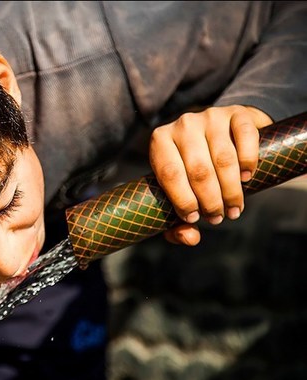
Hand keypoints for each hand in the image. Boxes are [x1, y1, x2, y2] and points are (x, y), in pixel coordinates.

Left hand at [148, 105, 272, 245]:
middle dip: (210, 201)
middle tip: (219, 217)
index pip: (169, 174)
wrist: (222, 133)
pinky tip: (248, 178)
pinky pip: (246, 138)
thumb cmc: (194, 171)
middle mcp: (183, 124)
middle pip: (198, 170)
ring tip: (234, 208)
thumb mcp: (181, 192)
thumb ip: (178, 221)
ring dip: (231, 190)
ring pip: (223, 159)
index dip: (183, 201)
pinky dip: (248, 161)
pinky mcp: (237, 112)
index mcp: (160, 141)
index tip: (195, 219)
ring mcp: (210, 115)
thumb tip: (191, 238)